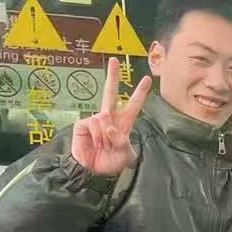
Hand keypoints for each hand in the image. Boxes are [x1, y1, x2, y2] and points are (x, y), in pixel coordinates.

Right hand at [71, 58, 150, 175]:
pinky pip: (94, 124)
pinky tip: (95, 143)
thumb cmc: (111, 163)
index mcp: (123, 123)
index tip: (147, 79)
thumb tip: (110, 126)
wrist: (93, 171)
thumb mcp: (125, 155)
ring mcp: (96, 120)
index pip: (133, 105)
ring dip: (106, 136)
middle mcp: (109, 118)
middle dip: (112, 76)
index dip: (139, 93)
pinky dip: (97, 136)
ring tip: (104, 147)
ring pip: (105, 118)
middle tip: (114, 60)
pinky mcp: (83, 124)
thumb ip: (123, 142)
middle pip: (111, 93)